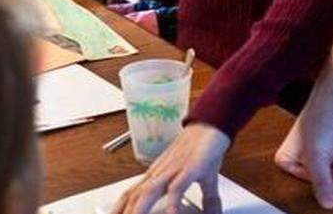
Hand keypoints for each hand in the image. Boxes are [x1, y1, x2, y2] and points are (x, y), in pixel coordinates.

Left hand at [111, 124, 229, 213]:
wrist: (212, 127)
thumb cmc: (202, 150)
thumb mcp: (204, 181)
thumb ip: (207, 201)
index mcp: (157, 176)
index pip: (132, 194)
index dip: (119, 207)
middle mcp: (160, 173)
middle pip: (135, 196)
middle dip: (125, 212)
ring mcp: (173, 170)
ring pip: (149, 192)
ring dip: (139, 210)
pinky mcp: (189, 168)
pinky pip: (177, 188)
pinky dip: (172, 204)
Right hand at [273, 103, 332, 208]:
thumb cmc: (321, 122)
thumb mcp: (319, 157)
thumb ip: (323, 183)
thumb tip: (328, 206)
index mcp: (287, 158)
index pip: (308, 181)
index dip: (329, 180)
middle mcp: (300, 154)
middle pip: (326, 175)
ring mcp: (317, 148)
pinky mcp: (332, 143)